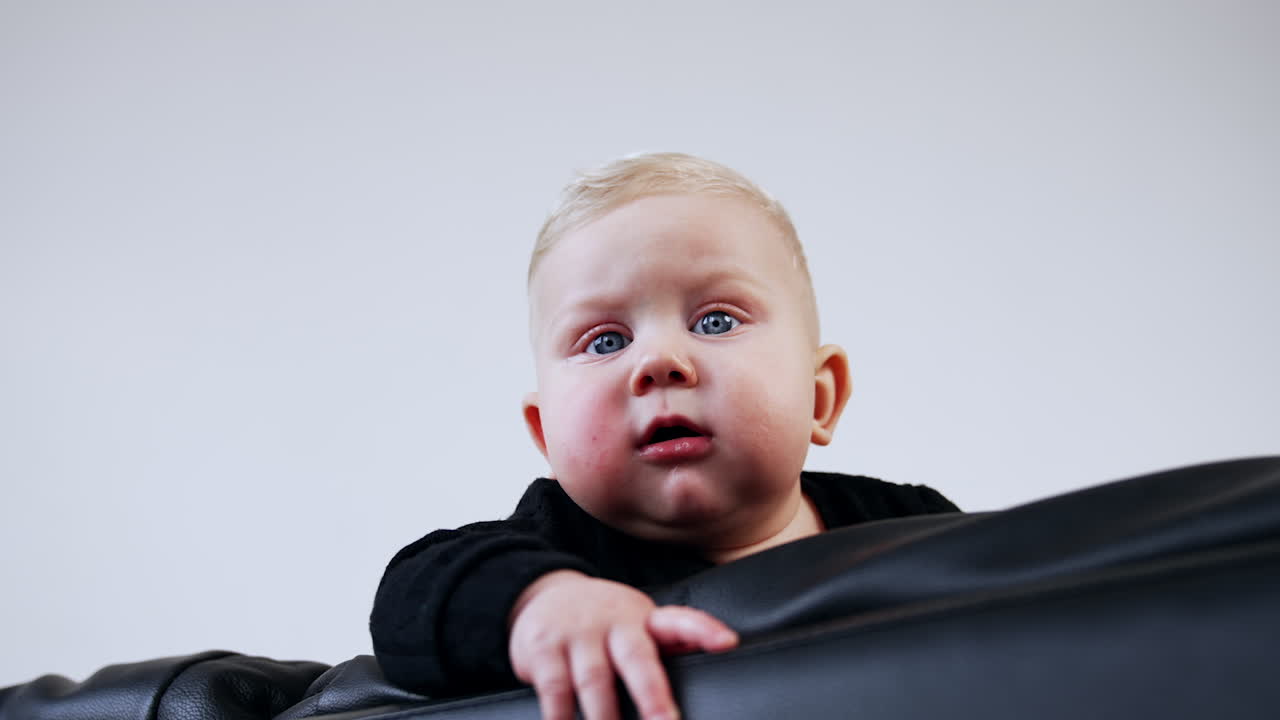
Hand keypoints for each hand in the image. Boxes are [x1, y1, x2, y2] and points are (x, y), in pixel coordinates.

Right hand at [509, 570, 737, 719]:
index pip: (679, 619)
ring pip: (595, 681)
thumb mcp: (638, 622)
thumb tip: (722, 649)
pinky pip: (555, 690)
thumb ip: (672, 640)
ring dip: (606, 718)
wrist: (545, 593)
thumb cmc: (604, 621)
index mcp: (643, 619)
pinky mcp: (544, 648)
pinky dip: (561, 717)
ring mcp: (577, 634)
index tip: (727, 642)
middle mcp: (613, 623)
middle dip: (653, 695)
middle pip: (636, 659)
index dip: (704, 630)